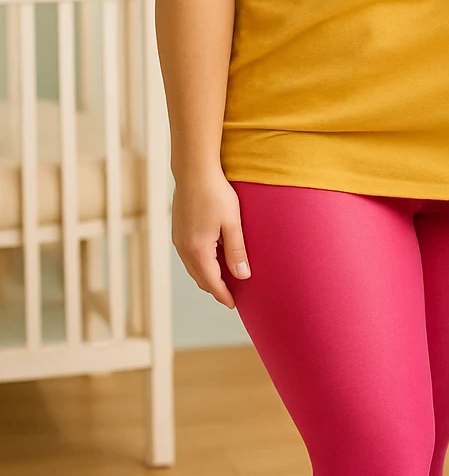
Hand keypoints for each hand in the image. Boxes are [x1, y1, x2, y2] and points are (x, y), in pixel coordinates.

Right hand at [171, 171, 249, 308]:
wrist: (194, 171)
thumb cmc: (215, 194)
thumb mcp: (232, 223)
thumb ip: (237, 251)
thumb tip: (243, 276)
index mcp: (197, 249)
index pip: (211, 281)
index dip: (223, 295)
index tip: (234, 304)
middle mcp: (183, 248)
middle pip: (200, 278)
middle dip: (215, 288)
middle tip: (231, 295)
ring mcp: (178, 239)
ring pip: (193, 267)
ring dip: (207, 276)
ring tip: (224, 280)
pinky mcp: (178, 231)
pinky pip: (189, 256)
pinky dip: (200, 264)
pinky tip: (212, 260)